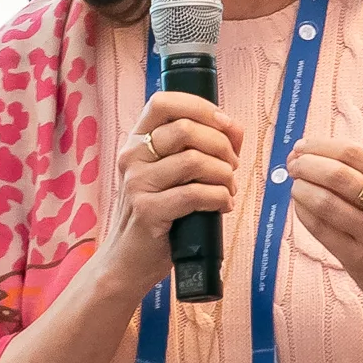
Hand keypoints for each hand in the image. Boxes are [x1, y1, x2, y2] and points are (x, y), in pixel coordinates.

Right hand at [108, 91, 238, 296]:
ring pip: (194, 161)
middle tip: (232, 167)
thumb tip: (235, 128)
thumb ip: (200, 148)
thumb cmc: (157, 215)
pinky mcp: (148, 211)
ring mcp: (136, 184)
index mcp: (137, 141)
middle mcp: (132, 157)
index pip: (164, 102)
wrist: (127, 261)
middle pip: (186, 129)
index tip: (225, 124)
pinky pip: (195, 194)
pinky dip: (219, 198)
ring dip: (224, 174)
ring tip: (228, 189)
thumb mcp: (171, 175)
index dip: (200, 107)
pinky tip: (222, 206)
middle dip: (222, 146)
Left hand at [289, 139, 362, 343]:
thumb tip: (318, 151)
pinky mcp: (358, 260)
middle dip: (305, 165)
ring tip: (296, 186)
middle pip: (336, 175)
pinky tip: (300, 206)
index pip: (352, 153)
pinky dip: (303, 212)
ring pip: (324, 203)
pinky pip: (320, 229)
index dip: (319, 146)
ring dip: (300, 189)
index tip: (301, 146)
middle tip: (293, 165)